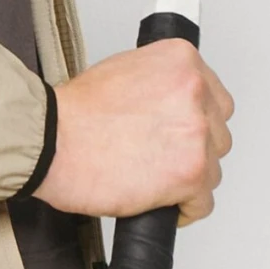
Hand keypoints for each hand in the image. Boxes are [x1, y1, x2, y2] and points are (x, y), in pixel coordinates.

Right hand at [36, 42, 233, 224]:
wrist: (51, 141)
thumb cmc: (75, 113)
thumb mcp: (124, 70)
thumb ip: (161, 83)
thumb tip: (173, 105)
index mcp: (182, 61)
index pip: (215, 97)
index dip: (196, 119)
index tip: (181, 131)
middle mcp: (195, 92)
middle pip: (218, 132)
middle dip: (193, 148)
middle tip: (162, 155)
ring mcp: (196, 133)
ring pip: (213, 168)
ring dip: (188, 177)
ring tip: (153, 177)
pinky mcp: (191, 174)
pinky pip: (203, 202)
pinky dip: (183, 208)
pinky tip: (161, 200)